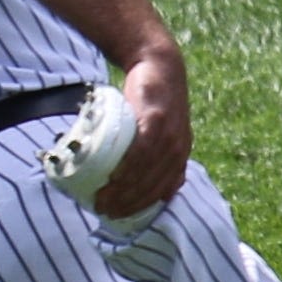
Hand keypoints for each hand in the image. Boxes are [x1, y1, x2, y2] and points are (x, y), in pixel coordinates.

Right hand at [92, 45, 190, 219]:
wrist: (159, 65)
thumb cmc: (151, 99)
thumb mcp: (158, 128)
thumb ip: (150, 151)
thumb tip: (124, 174)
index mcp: (179, 155)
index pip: (163, 190)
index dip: (141, 206)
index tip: (118, 215)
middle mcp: (178, 149)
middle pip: (153, 185)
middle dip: (129, 203)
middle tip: (104, 210)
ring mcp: (169, 135)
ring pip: (146, 172)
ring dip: (124, 190)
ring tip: (102, 198)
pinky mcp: (157, 120)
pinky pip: (143, 151)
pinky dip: (129, 167)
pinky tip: (114, 177)